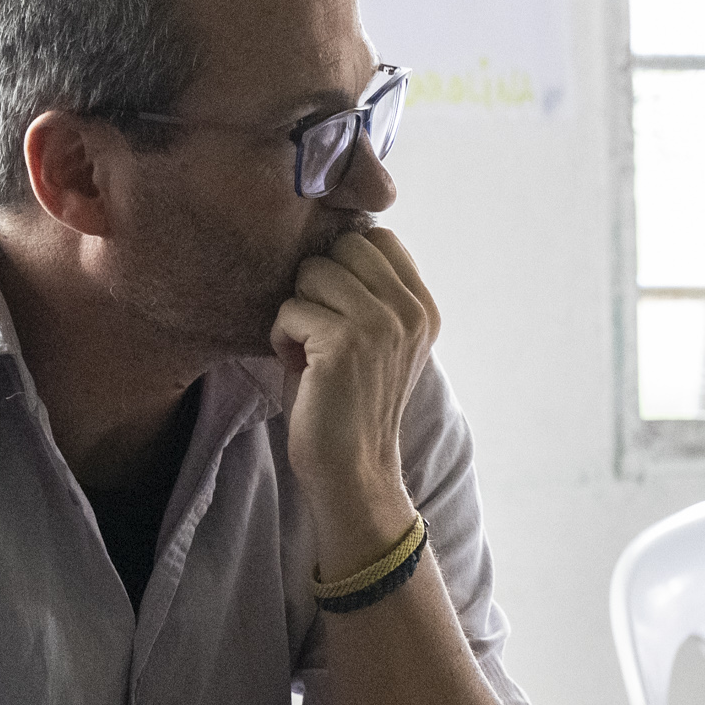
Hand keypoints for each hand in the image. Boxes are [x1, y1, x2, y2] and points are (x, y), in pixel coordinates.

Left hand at [271, 227, 442, 564]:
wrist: (351, 470)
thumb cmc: (348, 403)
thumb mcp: (376, 339)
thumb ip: (370, 292)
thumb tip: (334, 234)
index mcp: (423, 309)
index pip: (380, 237)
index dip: (345, 262)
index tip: (336, 305)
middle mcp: (410, 312)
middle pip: (345, 246)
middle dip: (318, 280)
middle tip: (318, 326)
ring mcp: (381, 325)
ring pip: (313, 271)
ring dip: (297, 309)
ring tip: (307, 347)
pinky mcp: (344, 343)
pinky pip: (290, 308)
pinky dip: (281, 336)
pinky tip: (297, 366)